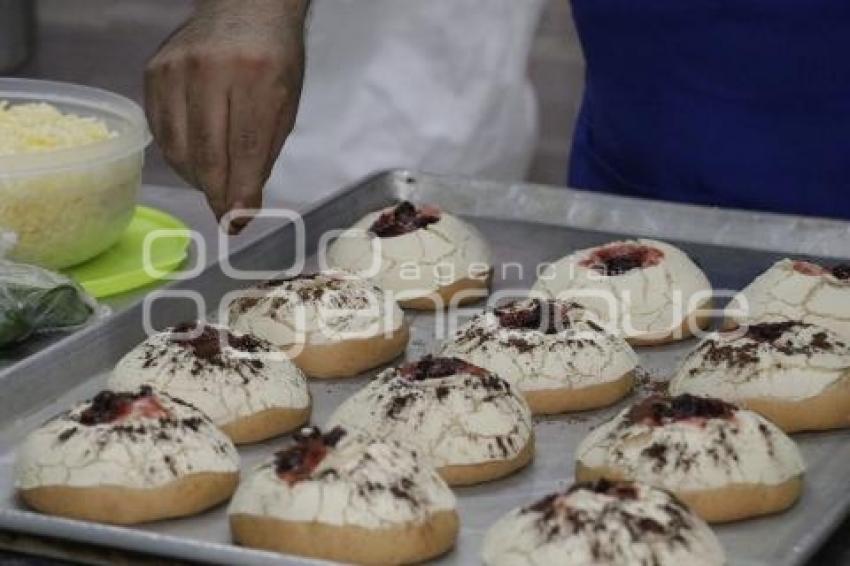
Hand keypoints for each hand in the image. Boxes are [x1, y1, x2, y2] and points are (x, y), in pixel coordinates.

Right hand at [145, 0, 307, 231]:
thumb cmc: (275, 59)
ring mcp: (176, 69)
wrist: (246, 7)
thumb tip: (241, 205)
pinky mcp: (153, 73)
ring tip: (214, 185)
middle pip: (207, 154)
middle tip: (226, 215)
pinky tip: (196, 159)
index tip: (239, 222)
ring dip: (197, 178)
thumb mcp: (286, 105)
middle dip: (217, 194)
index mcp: (256, 76)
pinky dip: (178, 155)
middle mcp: (211, 70)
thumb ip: (264, 154)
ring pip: (178, 149)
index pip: (245, 150)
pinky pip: (161, 132)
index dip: (241, 193)